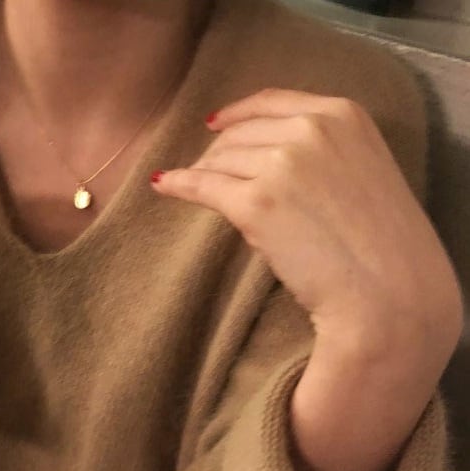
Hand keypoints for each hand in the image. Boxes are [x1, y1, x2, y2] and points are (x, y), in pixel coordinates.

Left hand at [152, 88, 461, 360]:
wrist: (385, 291)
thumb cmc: (380, 244)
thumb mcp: (362, 172)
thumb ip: (323, 152)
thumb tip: (264, 158)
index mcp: (342, 114)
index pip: (273, 102)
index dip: (237, 113)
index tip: (215, 122)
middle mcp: (309, 130)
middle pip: (240, 134)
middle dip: (218, 152)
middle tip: (206, 171)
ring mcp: (281, 164)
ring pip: (222, 161)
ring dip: (204, 173)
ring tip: (192, 186)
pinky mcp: (255, 203)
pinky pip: (203, 186)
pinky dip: (179, 185)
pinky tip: (163, 185)